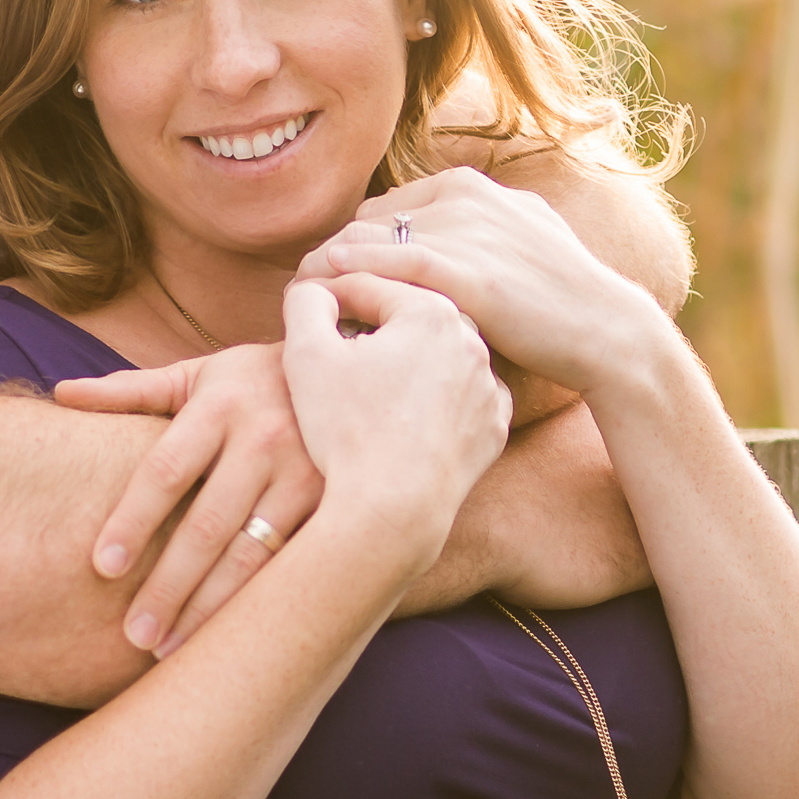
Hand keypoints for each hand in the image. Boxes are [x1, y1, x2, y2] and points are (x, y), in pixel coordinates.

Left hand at [50, 339, 324, 655]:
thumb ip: (132, 391)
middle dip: (169, 586)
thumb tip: (61, 396)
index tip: (102, 569)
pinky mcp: (343, 504)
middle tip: (134, 635)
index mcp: (219, 405)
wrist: (362, 372)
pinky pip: (294, 563)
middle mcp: (265, 438)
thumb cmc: (257, 381)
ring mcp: (309, 473)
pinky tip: (235, 634)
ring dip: (211, 608)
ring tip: (172, 650)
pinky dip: (260, 601)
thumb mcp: (199, 375)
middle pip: (207, 525)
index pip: (165, 472)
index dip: (132, 522)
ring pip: (253, 554)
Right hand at [275, 271, 509, 579]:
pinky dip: (433, 403)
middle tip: (334, 354)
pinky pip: (457, 402)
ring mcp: (488, 387)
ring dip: (404, 364)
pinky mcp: (493, 429)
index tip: (305, 320)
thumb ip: (306, 303)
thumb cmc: (346, 430)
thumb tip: (315, 288)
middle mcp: (472, 341)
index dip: (328, 301)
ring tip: (367, 388)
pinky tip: (404, 417)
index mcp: (431, 311)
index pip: (368, 289)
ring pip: (435, 360)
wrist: (393, 510)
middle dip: (371, 331)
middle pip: (406, 322)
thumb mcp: (306, 353)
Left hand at [297, 167, 675, 402]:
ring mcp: (461, 230)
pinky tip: (326, 301)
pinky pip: (384, 268)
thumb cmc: (560, 296)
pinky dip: (348, 280)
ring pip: (365, 242)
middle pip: (366, 222)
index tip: (336, 281)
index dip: (357, 246)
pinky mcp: (461, 270)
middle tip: (305, 296)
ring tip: (304, 306)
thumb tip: (440, 225)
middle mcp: (462, 196)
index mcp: (470, 184)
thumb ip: (477, 224)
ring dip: (327, 272)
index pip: (384, 208)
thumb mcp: (520, 236)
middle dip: (334, 257)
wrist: (603, 328)